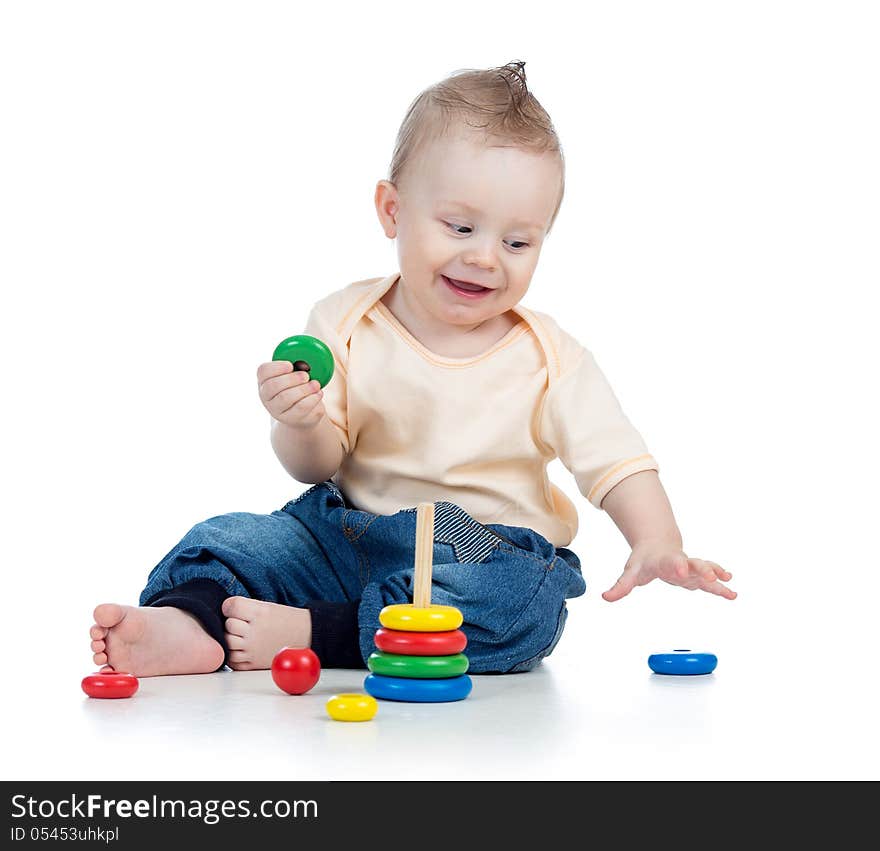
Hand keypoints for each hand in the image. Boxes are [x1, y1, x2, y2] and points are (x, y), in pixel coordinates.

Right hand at [257, 360, 324, 429]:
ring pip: (286, 398)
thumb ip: (297, 365)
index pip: (263, 372)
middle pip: (273, 386)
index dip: (276, 367)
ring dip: (303, 388)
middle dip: (291, 378)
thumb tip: (306, 362)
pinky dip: (312, 398)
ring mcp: (277, 410)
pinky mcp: (291, 419)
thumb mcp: (295, 375)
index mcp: (265, 381)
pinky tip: (318, 393)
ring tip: (316, 384)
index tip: (290, 365)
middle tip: (305, 375)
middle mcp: (266, 397)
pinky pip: (301, 408)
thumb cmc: (297, 387)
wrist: (304, 412)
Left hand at [602, 542, 735, 601]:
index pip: (671, 563)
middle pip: (693, 564)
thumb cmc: (644, 562)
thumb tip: (605, 597)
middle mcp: (681, 563)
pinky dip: (721, 584)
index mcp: (664, 561)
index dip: (676, 566)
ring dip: (716, 576)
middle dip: (702, 569)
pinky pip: (712, 579)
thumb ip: (620, 586)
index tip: (682, 570)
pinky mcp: (697, 575)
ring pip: (706, 570)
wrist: (656, 546)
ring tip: (729, 585)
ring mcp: (691, 568)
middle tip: (711, 576)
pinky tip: (731, 590)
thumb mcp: (630, 572)